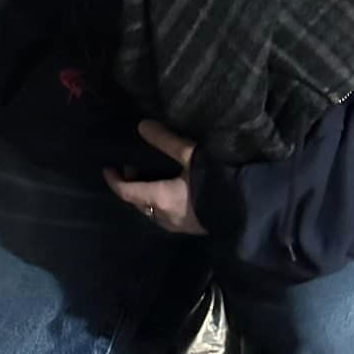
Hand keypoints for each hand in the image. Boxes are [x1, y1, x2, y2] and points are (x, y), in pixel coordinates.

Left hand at [104, 120, 206, 234]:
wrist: (245, 208)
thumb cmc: (214, 180)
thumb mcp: (189, 155)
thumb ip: (165, 140)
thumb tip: (142, 126)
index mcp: (158, 198)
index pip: (127, 192)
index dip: (114, 181)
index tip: (108, 169)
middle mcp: (162, 216)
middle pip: (137, 202)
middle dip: (131, 185)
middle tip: (133, 167)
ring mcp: (176, 225)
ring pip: (150, 211)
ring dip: (145, 195)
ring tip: (150, 176)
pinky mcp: (189, 227)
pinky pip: (164, 215)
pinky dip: (158, 202)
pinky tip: (168, 190)